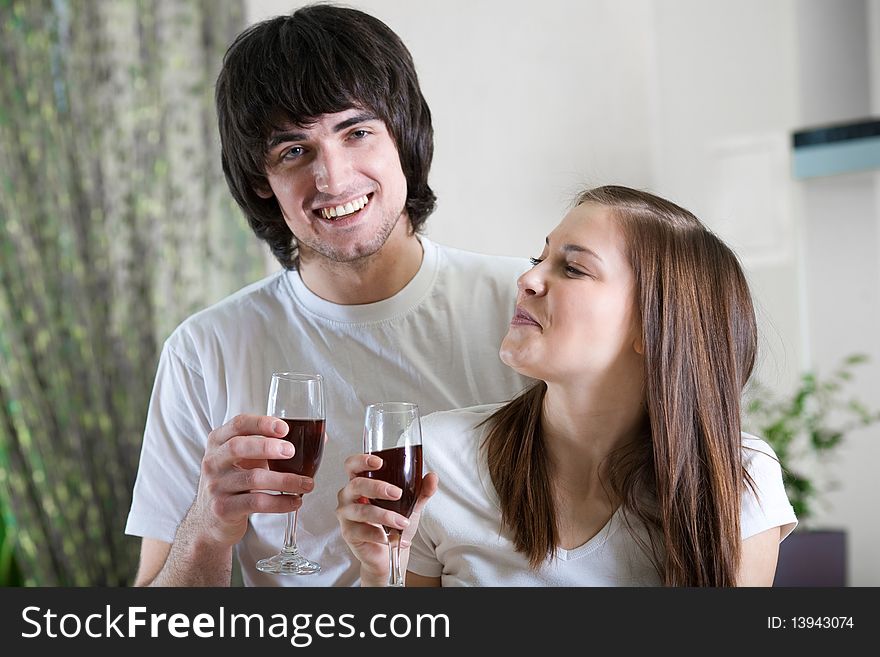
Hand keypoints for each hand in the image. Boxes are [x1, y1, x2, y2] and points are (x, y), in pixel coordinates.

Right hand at [190, 414, 315, 547]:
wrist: (209, 520)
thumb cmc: (235, 482)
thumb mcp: (245, 460)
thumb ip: (272, 445)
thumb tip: (320, 438)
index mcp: (219, 442)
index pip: (238, 424)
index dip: (262, 423)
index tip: (284, 427)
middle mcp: (213, 461)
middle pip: (239, 447)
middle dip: (268, 447)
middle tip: (292, 451)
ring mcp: (216, 486)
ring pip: (253, 478)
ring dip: (285, 480)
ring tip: (307, 484)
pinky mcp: (223, 509)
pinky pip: (256, 503)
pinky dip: (280, 503)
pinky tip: (295, 501)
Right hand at [336, 453, 438, 585]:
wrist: (389, 552)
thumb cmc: (394, 523)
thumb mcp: (411, 504)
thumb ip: (421, 490)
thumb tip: (432, 477)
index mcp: (360, 481)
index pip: (352, 465)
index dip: (362, 460)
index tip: (379, 462)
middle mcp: (349, 495)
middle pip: (357, 484)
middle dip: (378, 487)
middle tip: (398, 494)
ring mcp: (346, 514)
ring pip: (362, 510)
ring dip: (385, 515)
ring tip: (402, 522)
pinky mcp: (348, 533)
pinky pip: (362, 531)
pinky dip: (379, 535)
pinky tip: (391, 538)